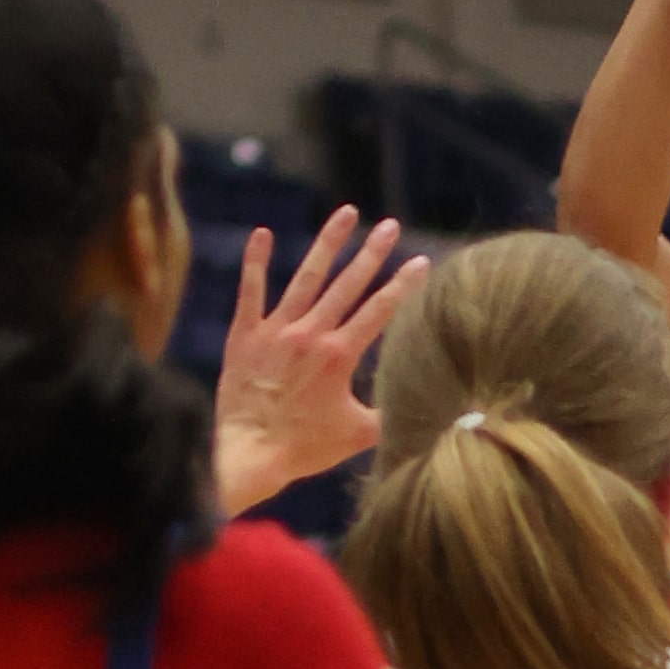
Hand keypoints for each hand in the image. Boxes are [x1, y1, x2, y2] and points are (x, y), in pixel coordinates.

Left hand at [212, 206, 428, 515]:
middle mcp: (310, 334)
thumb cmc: (303, 449)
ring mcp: (276, 331)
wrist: (247, 455)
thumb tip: (424, 406)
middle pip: (348, 284)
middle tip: (389, 225)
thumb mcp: (357, 435)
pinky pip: (250, 291)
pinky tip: (263, 233)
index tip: (421, 260)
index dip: (404, 284)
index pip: (380, 310)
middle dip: (372, 253)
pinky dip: (256, 262)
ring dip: (328, 244)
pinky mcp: (245, 336)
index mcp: (340, 355)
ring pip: (307, 277)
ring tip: (346, 213)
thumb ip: (389, 414)